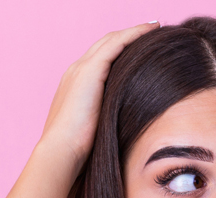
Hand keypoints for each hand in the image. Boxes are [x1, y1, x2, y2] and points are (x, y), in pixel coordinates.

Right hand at [38, 21, 159, 168]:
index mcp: (74, 85)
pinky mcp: (90, 70)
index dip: (119, 52)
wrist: (61, 152)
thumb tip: (125, 132)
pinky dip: (134, 34)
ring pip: (111, 40)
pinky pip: (117, 43)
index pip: (99, 60)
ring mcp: (81, 69)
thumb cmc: (76, 152)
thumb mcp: (93, 133)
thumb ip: (106, 124)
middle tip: (150, 31)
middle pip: (105, 45)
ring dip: (134, 31)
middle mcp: (75, 71)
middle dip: (127, 36)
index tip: (138, 50)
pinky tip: (150, 29)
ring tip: (154, 26)